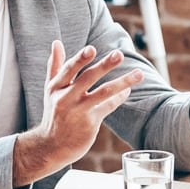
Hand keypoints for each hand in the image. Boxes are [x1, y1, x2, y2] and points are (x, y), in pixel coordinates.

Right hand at [15, 41, 143, 184]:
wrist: (52, 146)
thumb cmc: (54, 113)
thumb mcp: (50, 90)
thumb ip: (55, 66)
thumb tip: (56, 42)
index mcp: (55, 87)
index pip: (69, 70)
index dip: (80, 59)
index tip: (92, 49)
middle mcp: (65, 98)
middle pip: (87, 78)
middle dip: (104, 66)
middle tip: (120, 54)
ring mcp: (78, 111)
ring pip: (104, 93)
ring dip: (123, 82)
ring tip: (139, 74)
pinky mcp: (90, 123)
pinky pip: (108, 106)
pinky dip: (119, 97)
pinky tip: (128, 90)